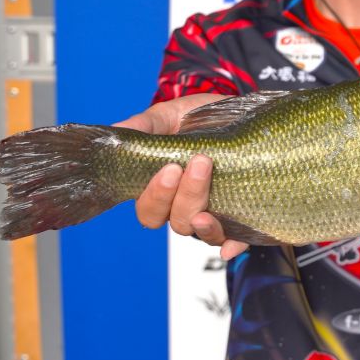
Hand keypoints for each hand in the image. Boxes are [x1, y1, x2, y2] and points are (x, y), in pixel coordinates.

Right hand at [116, 94, 247, 260]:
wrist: (235, 111)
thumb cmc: (194, 118)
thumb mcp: (168, 116)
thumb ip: (143, 126)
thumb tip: (118, 131)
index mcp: (162, 188)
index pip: (149, 210)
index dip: (156, 197)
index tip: (170, 169)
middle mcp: (185, 205)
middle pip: (177, 221)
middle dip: (186, 196)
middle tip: (201, 163)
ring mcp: (213, 211)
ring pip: (202, 231)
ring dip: (206, 222)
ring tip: (213, 201)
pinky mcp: (241, 214)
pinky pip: (237, 238)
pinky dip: (234, 245)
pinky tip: (232, 247)